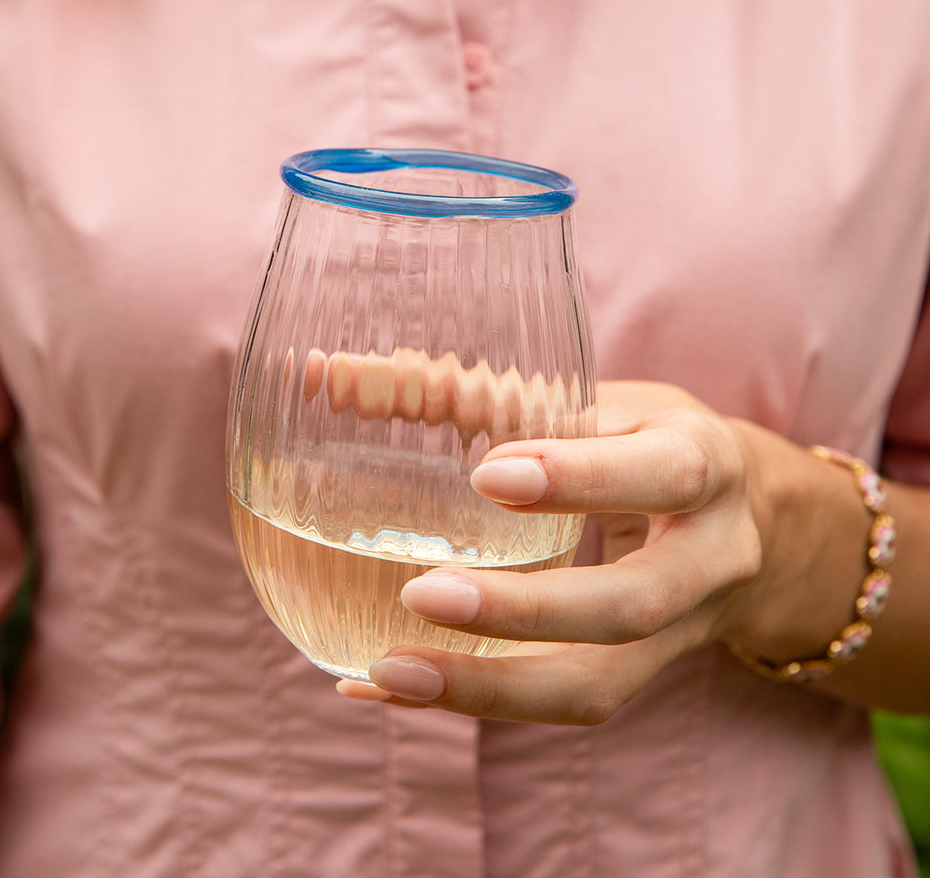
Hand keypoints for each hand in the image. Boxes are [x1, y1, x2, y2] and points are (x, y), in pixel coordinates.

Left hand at [337, 380, 801, 723]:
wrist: (749, 523)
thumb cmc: (650, 442)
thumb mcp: (599, 401)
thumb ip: (491, 395)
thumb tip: (331, 375)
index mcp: (704, 463)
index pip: (658, 474)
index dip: (580, 479)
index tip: (488, 476)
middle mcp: (708, 557)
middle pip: (629, 605)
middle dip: (524, 610)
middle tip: (422, 593)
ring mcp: (681, 631)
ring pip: (598, 684)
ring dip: (491, 688)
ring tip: (386, 671)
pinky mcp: (642, 672)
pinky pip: (567, 703)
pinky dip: (477, 698)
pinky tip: (388, 687)